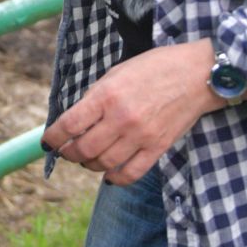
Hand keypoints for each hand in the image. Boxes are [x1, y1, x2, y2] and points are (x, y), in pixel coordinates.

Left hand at [41, 40, 226, 185]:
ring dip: (89, 165)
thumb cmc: (156, 67)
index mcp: (107, 95)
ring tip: (87, 160)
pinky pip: (131, 173)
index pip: (70, 125)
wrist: (197, 74)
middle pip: (83, 149)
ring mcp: (140, 136)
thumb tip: (76, 119)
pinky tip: (109, 175)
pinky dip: (115, 178)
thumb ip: (96, 97)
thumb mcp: (117, 72)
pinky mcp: (158, 148)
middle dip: (69, 154)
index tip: (49, 142)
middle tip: (66, 152)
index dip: (54, 137)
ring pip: (104, 164)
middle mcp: (121, 119)